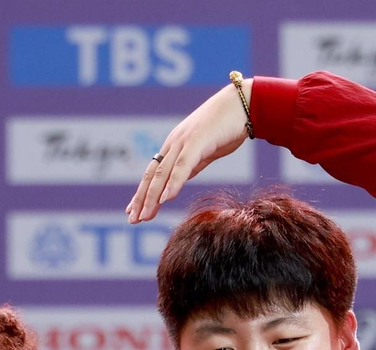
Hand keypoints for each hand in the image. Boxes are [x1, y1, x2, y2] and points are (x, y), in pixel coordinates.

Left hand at [127, 77, 253, 222]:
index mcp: (175, 146)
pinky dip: (173, 183)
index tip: (133, 211)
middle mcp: (174, 144)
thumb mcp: (206, 152)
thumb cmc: (227, 126)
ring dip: (152, 197)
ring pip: (163, 173)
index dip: (142, 193)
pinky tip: (166, 199)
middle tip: (132, 220)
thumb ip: (192, 165)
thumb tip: (179, 181)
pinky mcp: (197, 141)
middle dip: (141, 200)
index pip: (153, 174)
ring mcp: (183, 142)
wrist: (243, 103)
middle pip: (152, 176)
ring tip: (144, 216)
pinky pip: (183, 165)